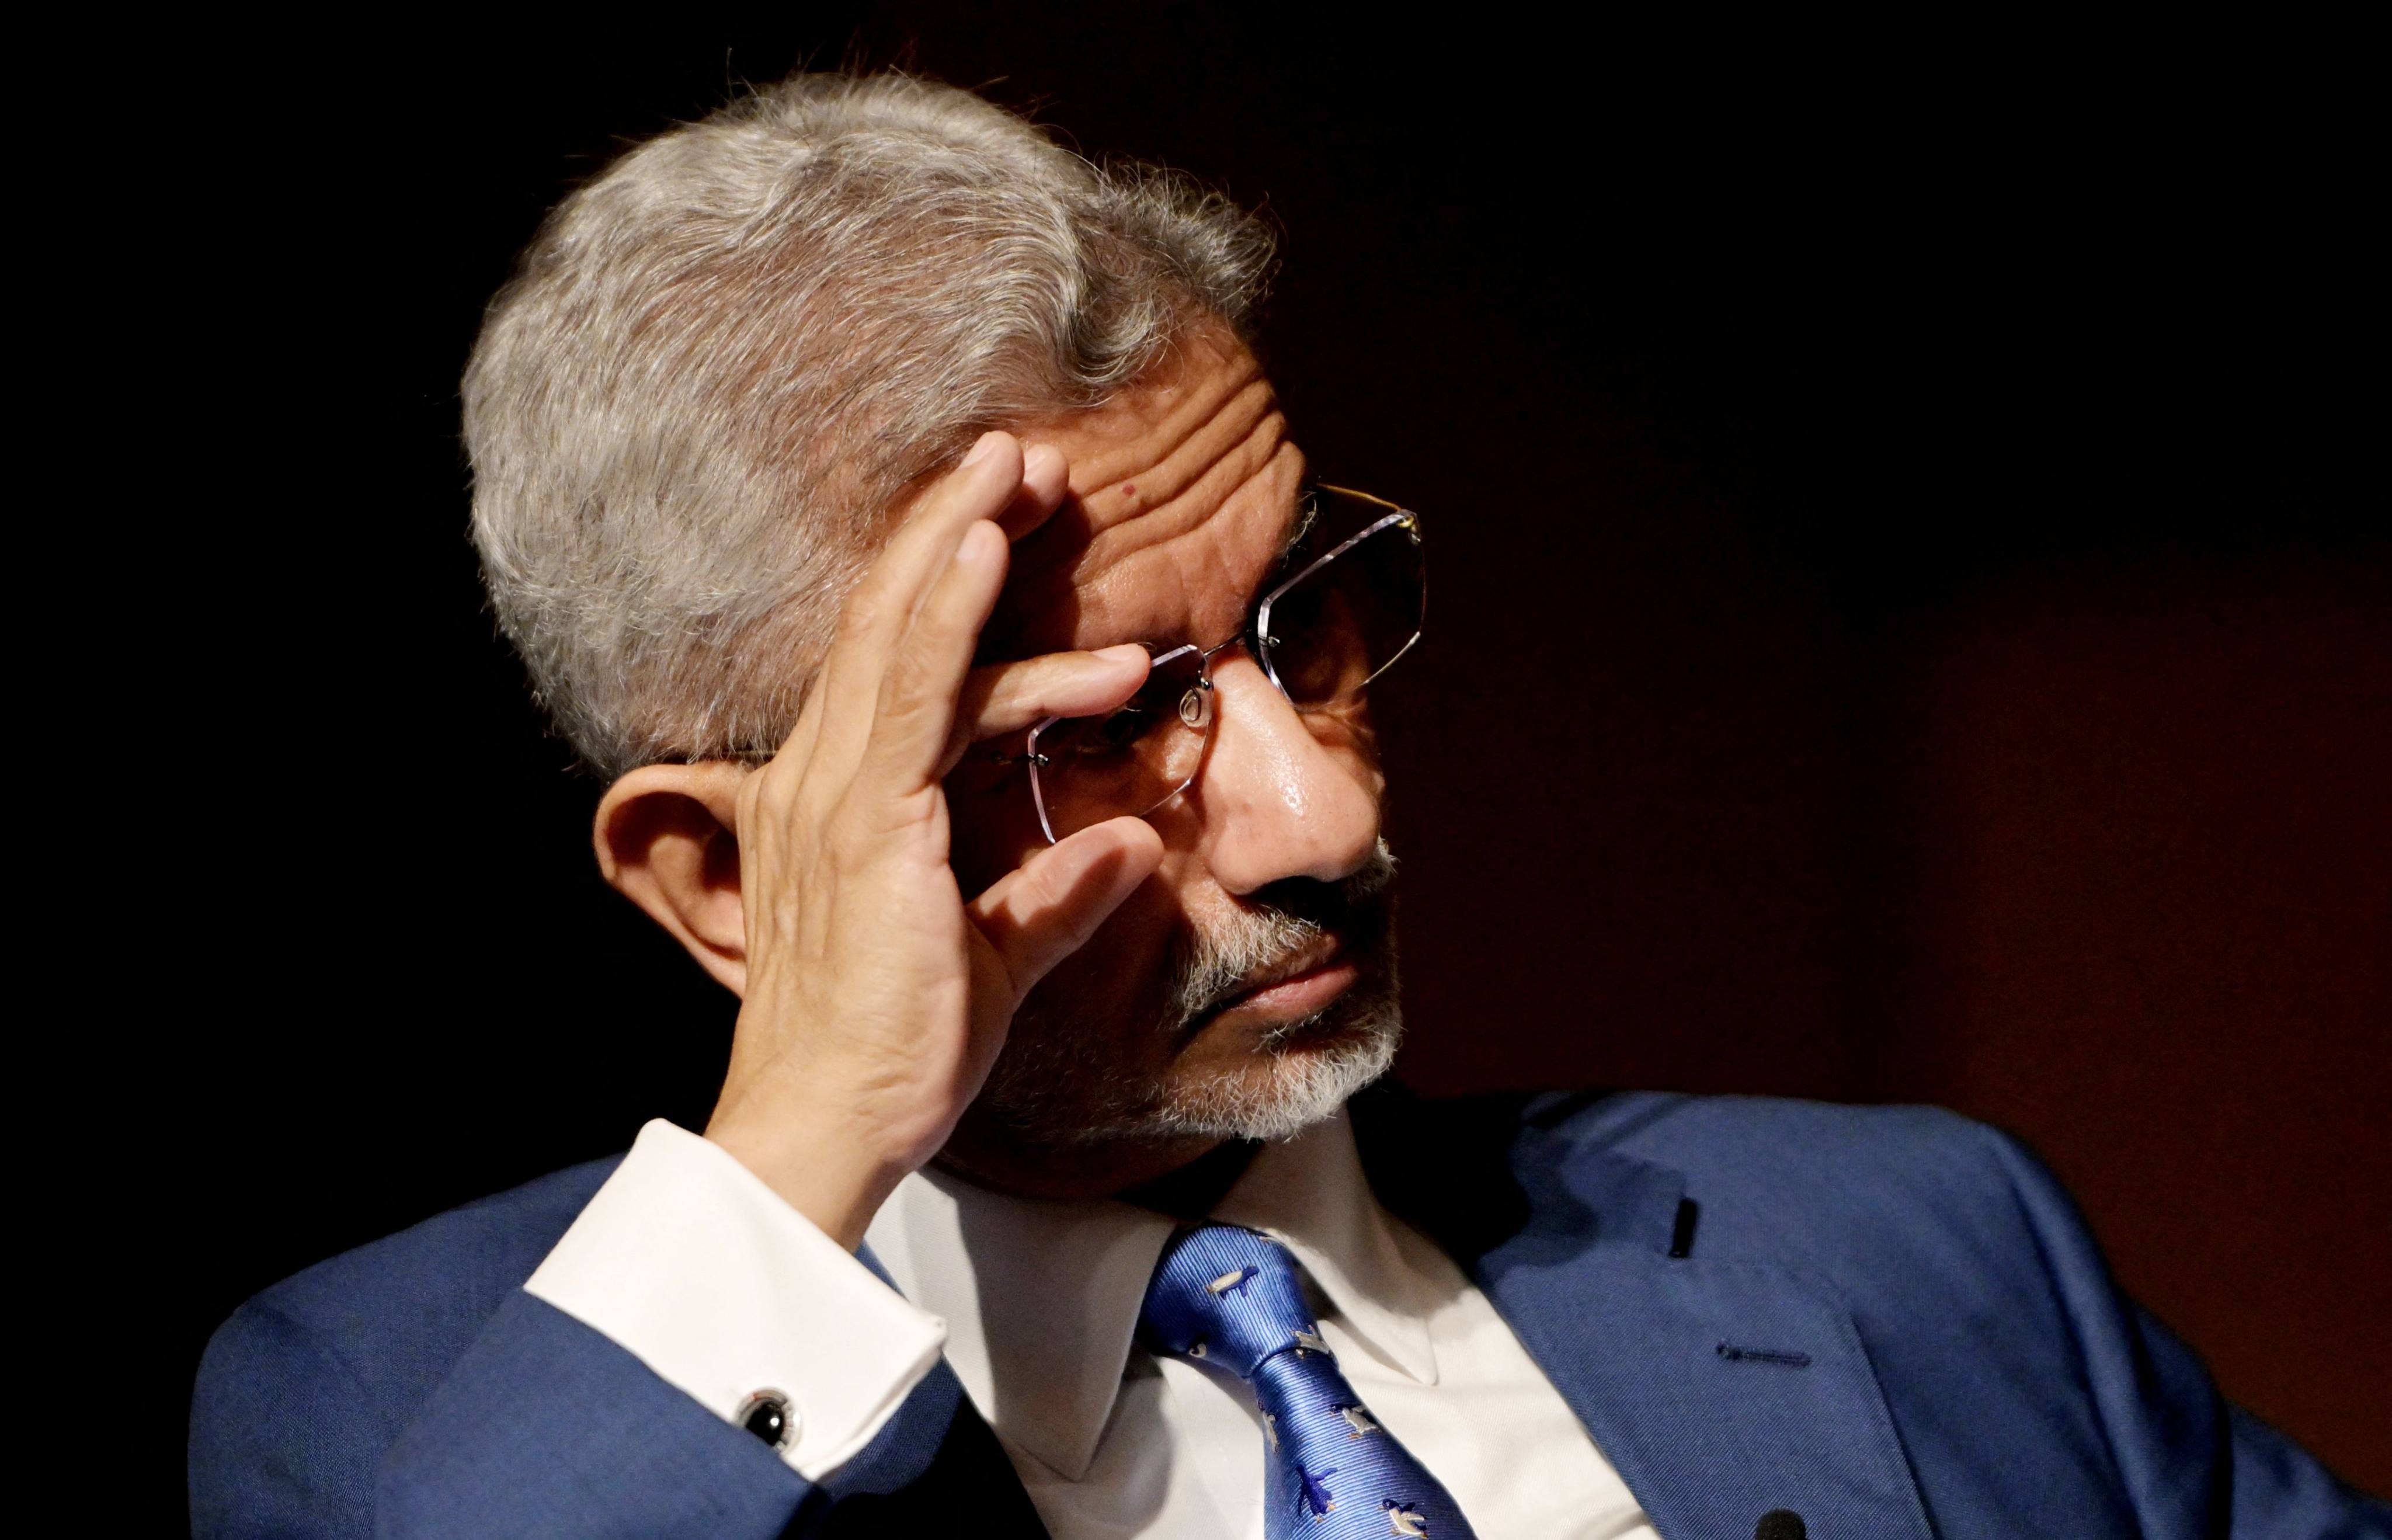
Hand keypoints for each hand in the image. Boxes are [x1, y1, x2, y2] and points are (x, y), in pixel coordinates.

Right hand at [702, 433, 1164, 1247]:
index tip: (1013, 526)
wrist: (830, 1125)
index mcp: (847, 804)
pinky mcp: (871, 821)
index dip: (952, 584)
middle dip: (955, 527)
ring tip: (1026, 466)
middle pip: (890, 618)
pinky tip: (987, 541)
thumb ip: (1054, 893)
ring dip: (962, 535)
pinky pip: (915, 690)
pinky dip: (950, 608)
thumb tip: (1131, 846)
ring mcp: (840, 793)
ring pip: (901, 631)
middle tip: (1021, 455)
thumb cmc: (890, 1047)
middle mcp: (825, 779)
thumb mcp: (993, 955)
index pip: (899, 665)